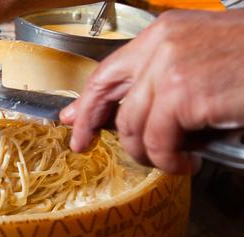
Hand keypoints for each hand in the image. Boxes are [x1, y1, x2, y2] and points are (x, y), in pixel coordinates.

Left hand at [60, 10, 243, 173]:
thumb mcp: (203, 60)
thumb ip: (164, 78)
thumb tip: (133, 111)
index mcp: (164, 33)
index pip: (109, 70)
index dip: (86, 100)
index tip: (72, 120)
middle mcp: (161, 46)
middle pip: (106, 94)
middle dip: (90, 125)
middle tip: (85, 147)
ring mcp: (170, 70)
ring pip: (132, 125)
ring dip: (146, 153)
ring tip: (169, 162)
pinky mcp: (185, 95)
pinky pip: (158, 141)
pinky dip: (169, 161)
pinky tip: (186, 165)